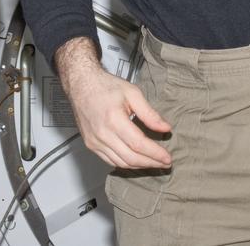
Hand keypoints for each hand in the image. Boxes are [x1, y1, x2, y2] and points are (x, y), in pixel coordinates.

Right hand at [56, 37, 172, 169]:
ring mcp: (94, 141)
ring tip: (154, 163)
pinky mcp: (90, 144)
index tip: (167, 158)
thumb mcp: (132, 93)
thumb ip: (150, 113)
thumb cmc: (105, 86)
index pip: (138, 144)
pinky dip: (125, 164)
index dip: (155, 154)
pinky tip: (136, 161)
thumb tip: (165, 128)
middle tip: (165, 163)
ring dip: (139, 166)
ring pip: (120, 163)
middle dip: (151, 163)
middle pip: (130, 157)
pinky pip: (110, 161)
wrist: (81, 84)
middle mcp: (102, 134)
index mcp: (114, 119)